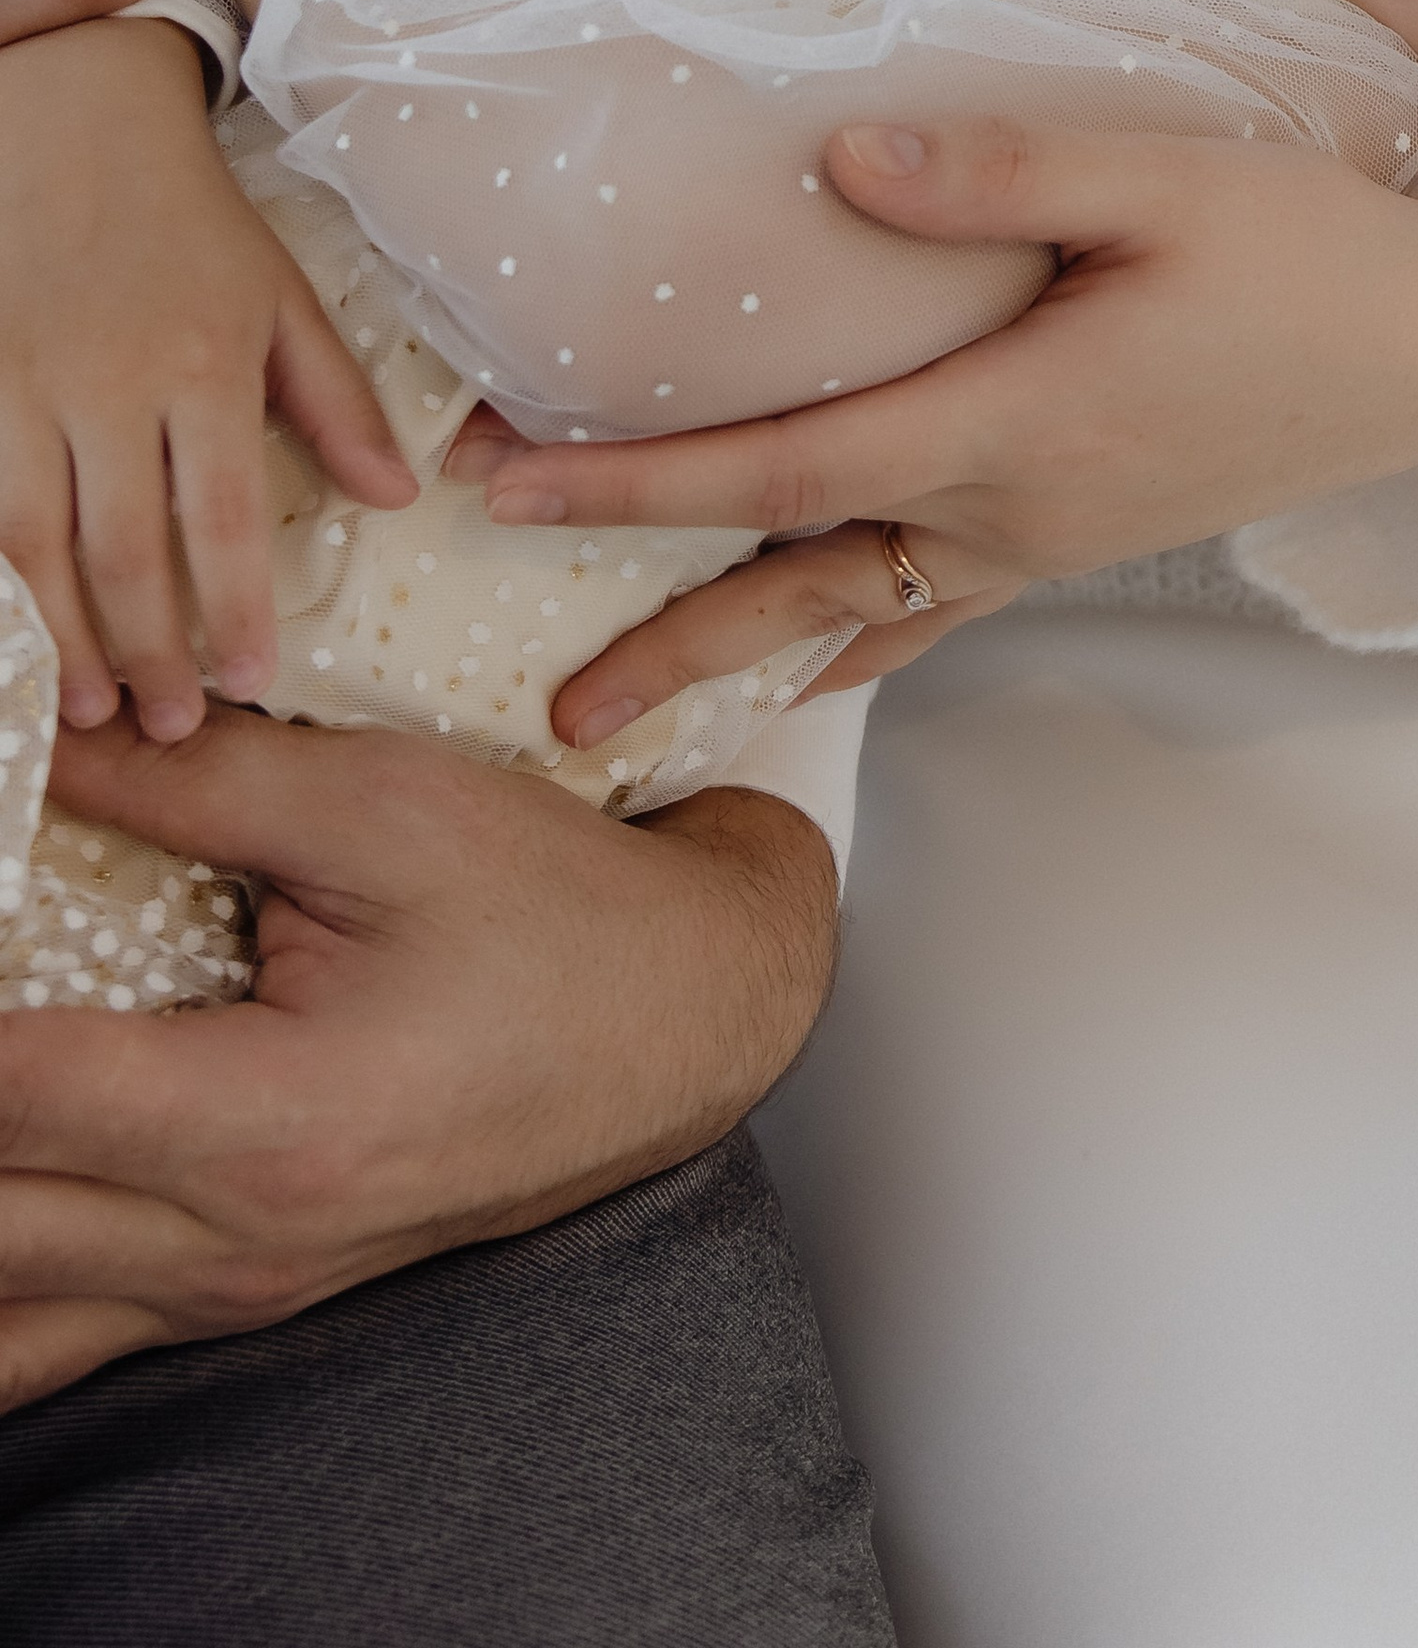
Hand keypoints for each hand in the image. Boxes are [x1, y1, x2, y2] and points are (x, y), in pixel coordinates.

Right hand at [0, 18, 415, 741]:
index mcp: (204, 366)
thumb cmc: (191, 221)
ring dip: (61, 637)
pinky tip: (16, 634)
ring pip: (34, 541)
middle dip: (148, 650)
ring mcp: (27, 388)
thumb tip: (396, 498)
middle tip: (170, 725)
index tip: (252, 683)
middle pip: (123, 550)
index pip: (219, 519)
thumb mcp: (281, 296)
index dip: (231, 612)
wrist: (71, 125)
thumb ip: (336, 401)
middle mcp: (110, 387)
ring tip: (91, 709)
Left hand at [0, 707, 837, 1407]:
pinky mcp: (238, 1297)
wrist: (685, 1019)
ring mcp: (232, 1294)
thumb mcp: (385, 807)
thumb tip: (48, 737)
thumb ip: (194, 781)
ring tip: (7, 1076)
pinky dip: (4, 1268)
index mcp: (270, 1127)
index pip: (11, 1095)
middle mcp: (234, 1246)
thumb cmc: (557, 910)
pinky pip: (51, 1346)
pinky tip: (17, 1168)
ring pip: (0, 1324)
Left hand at [450, 120, 1417, 750]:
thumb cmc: (1310, 250)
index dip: (638, 478)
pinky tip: (801, 666)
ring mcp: (1053, 539)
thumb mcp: (1165, 179)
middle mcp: (1018, 507)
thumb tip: (836, 157)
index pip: (788, 466)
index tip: (508, 479)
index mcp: (1018, 420)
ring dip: (736, 659)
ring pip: (861, 613)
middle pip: (799, 576)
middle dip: (656, 619)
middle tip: (530, 677)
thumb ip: (1000, 171)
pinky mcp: (1083, 537)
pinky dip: (847, 646)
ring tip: (619, 721)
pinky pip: (935, 613)